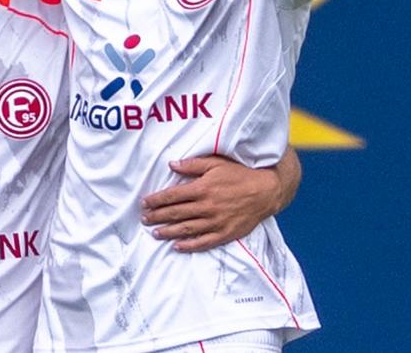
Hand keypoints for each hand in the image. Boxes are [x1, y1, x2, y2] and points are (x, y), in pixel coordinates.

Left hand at [140, 155, 282, 252]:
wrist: (266, 191)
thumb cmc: (240, 175)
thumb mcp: (216, 163)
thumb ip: (192, 164)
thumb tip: (171, 164)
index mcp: (202, 188)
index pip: (173, 196)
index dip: (157, 200)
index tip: (145, 203)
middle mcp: (207, 206)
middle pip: (176, 213)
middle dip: (158, 216)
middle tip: (144, 219)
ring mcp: (216, 222)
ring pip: (187, 229)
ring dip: (169, 232)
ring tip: (155, 233)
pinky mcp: (225, 233)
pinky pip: (204, 242)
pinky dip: (190, 246)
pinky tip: (177, 246)